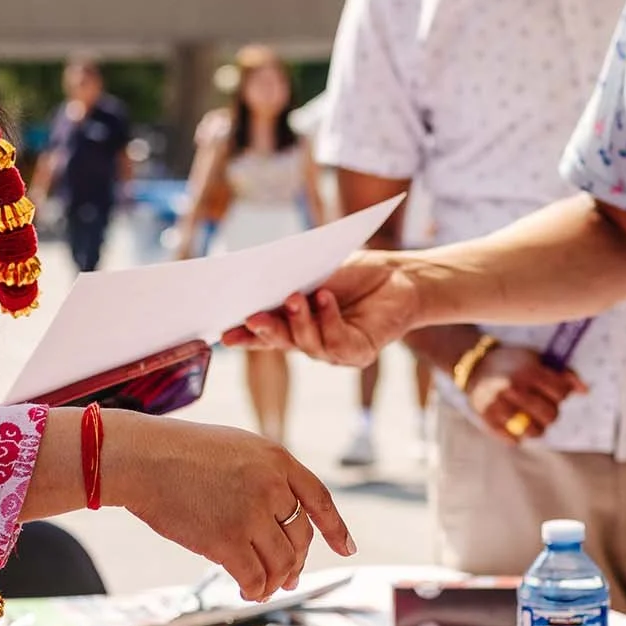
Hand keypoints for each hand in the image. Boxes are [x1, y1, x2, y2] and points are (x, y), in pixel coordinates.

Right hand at [106, 413, 355, 599]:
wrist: (142, 458)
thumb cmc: (179, 453)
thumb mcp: (236, 448)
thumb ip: (264, 476)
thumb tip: (281, 522)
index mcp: (277, 459)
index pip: (319, 499)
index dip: (336, 528)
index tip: (346, 548)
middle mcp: (272, 486)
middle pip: (300, 537)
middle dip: (296, 562)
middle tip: (288, 577)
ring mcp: (251, 513)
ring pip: (282, 562)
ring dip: (277, 581)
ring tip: (265, 587)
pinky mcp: (227, 540)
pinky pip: (255, 577)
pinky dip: (256, 589)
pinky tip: (248, 591)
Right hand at [227, 252, 419, 367]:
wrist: (401, 276)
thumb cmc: (357, 273)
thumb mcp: (317, 272)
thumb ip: (291, 280)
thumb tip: (260, 279)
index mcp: (296, 324)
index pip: (266, 334)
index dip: (245, 336)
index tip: (223, 334)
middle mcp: (312, 341)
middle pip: (282, 342)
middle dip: (265, 331)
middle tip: (252, 317)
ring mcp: (334, 351)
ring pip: (307, 344)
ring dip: (299, 321)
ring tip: (295, 296)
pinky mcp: (358, 353)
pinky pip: (337, 343)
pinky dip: (329, 319)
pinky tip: (326, 299)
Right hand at [464, 345, 584, 443]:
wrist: (475, 365)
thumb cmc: (512, 363)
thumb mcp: (536, 359)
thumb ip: (561, 374)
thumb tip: (585, 391)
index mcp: (528, 371)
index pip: (560, 393)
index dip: (562, 394)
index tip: (553, 392)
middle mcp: (514, 388)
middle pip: (550, 414)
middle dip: (551, 413)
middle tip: (543, 408)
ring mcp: (499, 404)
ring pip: (533, 431)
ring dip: (537, 429)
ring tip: (532, 420)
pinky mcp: (487, 418)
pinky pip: (512, 439)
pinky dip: (517, 436)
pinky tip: (516, 425)